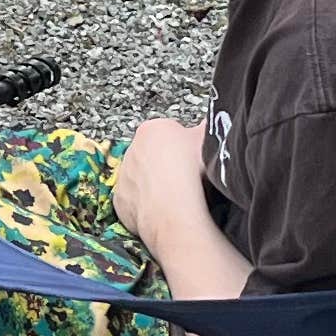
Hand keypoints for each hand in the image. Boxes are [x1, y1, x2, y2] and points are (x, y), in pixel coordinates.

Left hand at [110, 115, 208, 259]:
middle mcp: (131, 149)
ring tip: (175, 196)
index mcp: (152, 129)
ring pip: (141, 178)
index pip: (169, 133)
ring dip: (154, 185)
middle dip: (166, 164)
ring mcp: (124, 176)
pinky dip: (146, 206)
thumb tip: (215, 124)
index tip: (193, 158)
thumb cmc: (193, 175)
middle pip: (153, 155)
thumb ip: (209, 129)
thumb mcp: (209, 142)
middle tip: (186, 178)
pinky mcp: (120, 201)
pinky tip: (163, 210)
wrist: (176, 211)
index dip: (185, 146)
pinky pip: (133, 201)